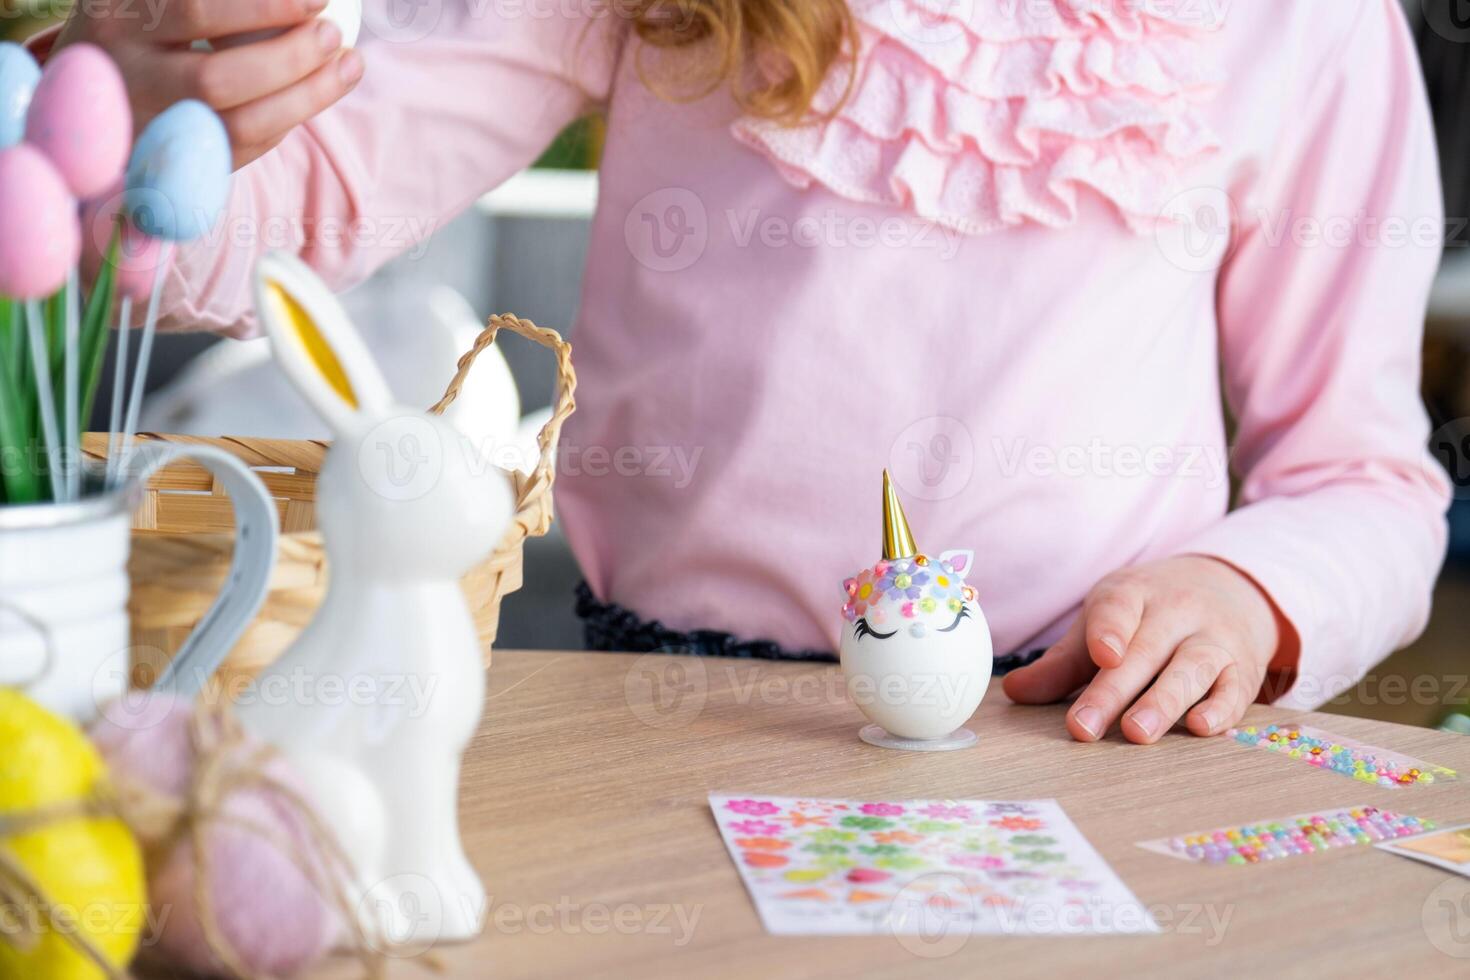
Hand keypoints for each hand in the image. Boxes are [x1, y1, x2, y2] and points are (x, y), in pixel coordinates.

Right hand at [55, 0, 363, 169]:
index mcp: (117, 19)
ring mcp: (152, 128)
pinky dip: (286, 120)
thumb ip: (210, 4)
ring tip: (349, 64)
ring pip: (239, 126)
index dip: (264, 7)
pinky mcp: (178, 163)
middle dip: (289, 58)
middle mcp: (126, 78)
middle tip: (331, 33)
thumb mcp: (152, 5)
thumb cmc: (135, 32)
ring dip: (306, 98)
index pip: (195, 11)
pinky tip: (318, 92)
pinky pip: (244, 149)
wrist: (83, 100)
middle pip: (217, 79)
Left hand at [1002, 556, 1282, 742]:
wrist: (1228, 587)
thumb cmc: (1147, 614)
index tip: (1100, 655)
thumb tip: (1014, 693)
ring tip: (1137, 733)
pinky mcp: (1243, 670)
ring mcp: (1214, 639)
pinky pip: (1235, 689)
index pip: (1118, 609)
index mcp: (1134, 594)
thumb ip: (1063, 662)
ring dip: (1164, 701)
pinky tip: (1202, 728)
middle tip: (1084, 728)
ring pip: (1191, 668)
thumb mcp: (1105, 621)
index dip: (1109, 630)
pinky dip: (1222, 709)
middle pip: (1145, 651)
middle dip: (1114, 691)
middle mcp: (1177, 612)